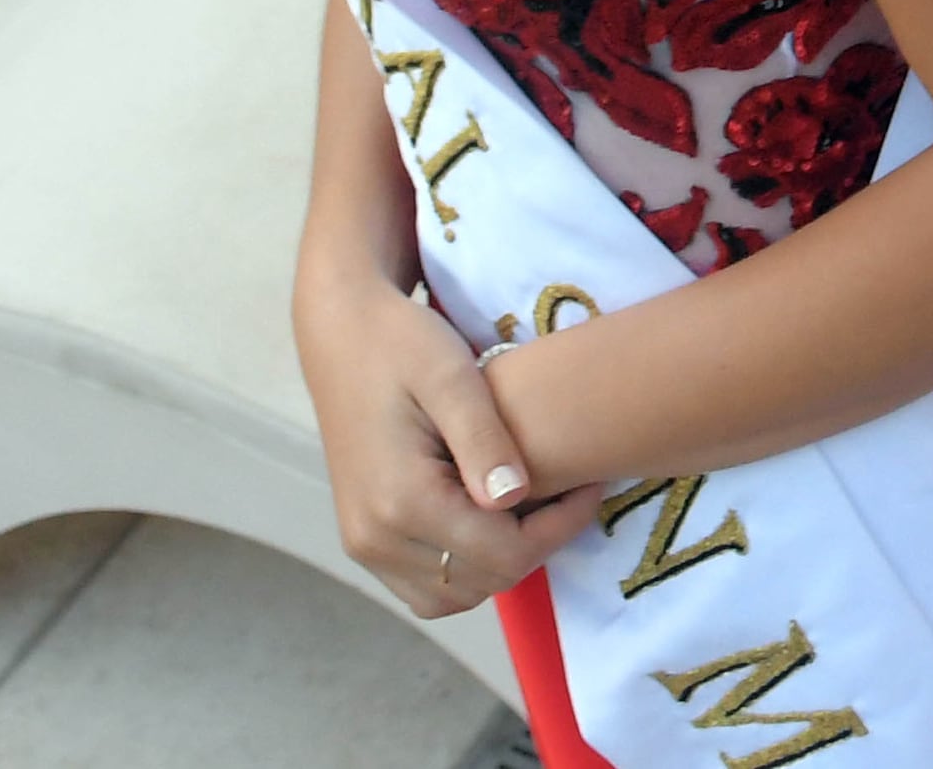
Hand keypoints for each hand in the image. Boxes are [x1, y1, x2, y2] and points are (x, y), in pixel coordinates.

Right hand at [295, 260, 602, 617]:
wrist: (341, 335)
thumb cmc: (401, 344)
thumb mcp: (452, 376)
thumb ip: (484, 439)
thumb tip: (514, 499)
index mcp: (400, 501)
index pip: (503, 554)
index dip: (561, 527)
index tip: (591, 482)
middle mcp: (375, 538)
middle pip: (484, 582)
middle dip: (538, 544)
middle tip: (569, 489)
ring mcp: (364, 546)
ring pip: (454, 596)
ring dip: (502, 562)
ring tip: (532, 504)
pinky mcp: (364, 541)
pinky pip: (427, 586)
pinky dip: (467, 567)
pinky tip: (492, 517)